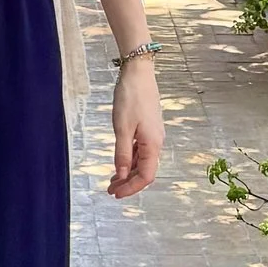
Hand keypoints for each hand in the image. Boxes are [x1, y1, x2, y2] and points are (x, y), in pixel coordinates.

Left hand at [108, 54, 162, 199]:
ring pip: (143, 161)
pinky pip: (141, 150)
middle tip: (111, 190)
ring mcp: (153, 135)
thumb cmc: (131, 98)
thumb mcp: (122, 128)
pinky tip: (121, 162)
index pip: (146, 176)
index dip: (131, 188)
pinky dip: (130, 160)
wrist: (138, 73)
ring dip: (129, 173)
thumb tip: (123, 176)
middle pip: (145, 171)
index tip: (116, 194)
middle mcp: (156, 142)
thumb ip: (123, 154)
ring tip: (112, 180)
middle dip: (129, 183)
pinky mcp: (148, 127)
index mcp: (153, 144)